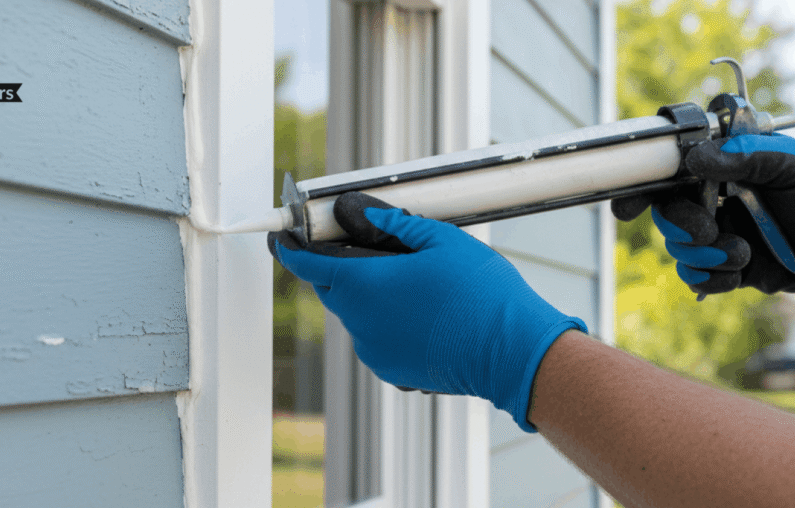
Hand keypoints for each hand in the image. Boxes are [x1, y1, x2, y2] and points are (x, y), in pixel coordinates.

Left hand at [268, 192, 585, 431]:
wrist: (513, 352)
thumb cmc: (481, 294)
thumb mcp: (440, 240)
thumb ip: (390, 223)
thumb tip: (354, 210)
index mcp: (364, 285)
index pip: (308, 264)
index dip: (290, 248)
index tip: (281, 237)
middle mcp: (360, 323)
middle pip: (332, 288)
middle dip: (338, 266)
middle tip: (364, 246)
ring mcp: (375, 351)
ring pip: (356, 314)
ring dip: (370, 294)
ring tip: (414, 282)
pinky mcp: (393, 371)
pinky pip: (377, 338)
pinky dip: (387, 321)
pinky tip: (423, 312)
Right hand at [613, 134, 794, 316]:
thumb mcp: (789, 164)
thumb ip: (742, 158)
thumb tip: (695, 158)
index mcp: (721, 169)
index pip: (668, 173)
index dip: (641, 188)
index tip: (629, 207)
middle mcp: (711, 201)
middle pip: (665, 214)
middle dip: (680, 226)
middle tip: (708, 231)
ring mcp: (715, 235)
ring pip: (677, 249)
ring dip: (705, 255)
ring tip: (742, 253)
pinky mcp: (724, 267)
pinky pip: (695, 277)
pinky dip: (712, 278)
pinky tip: (741, 272)